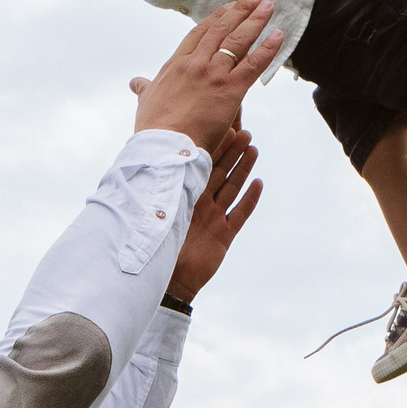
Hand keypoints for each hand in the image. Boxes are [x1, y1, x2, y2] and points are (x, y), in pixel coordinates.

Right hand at [131, 0, 282, 150]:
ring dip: (256, 21)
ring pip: (238, 41)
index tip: (229, 7)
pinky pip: (253, 64)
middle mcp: (195, 64)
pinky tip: (278, 35)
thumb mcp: (146, 102)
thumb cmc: (153, 130)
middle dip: (239, 11)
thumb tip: (136, 83)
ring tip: (268, 7)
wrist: (164, 146)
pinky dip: (268, 48)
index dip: (216, 18)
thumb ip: (145, 89)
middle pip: (221, 30)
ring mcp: (213, 75)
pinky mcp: (230, 90)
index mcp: (175, 65)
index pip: (199, 34)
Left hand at [168, 127, 262, 303]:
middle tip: (244, 131)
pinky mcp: (224, 235)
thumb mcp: (157, 212)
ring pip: (232, 188)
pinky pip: (240, 214)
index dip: (211, 148)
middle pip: (219, 172)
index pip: (199, 166)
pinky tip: (258, 183)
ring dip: (243, 169)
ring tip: (253, 149)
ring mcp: (213, 218)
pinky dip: (249, 199)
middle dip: (231, 152)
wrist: (167, 280)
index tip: (221, 127)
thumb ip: (160, 188)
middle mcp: (199, 203)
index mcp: (182, 195)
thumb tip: (148, 155)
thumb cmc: (156, 247)